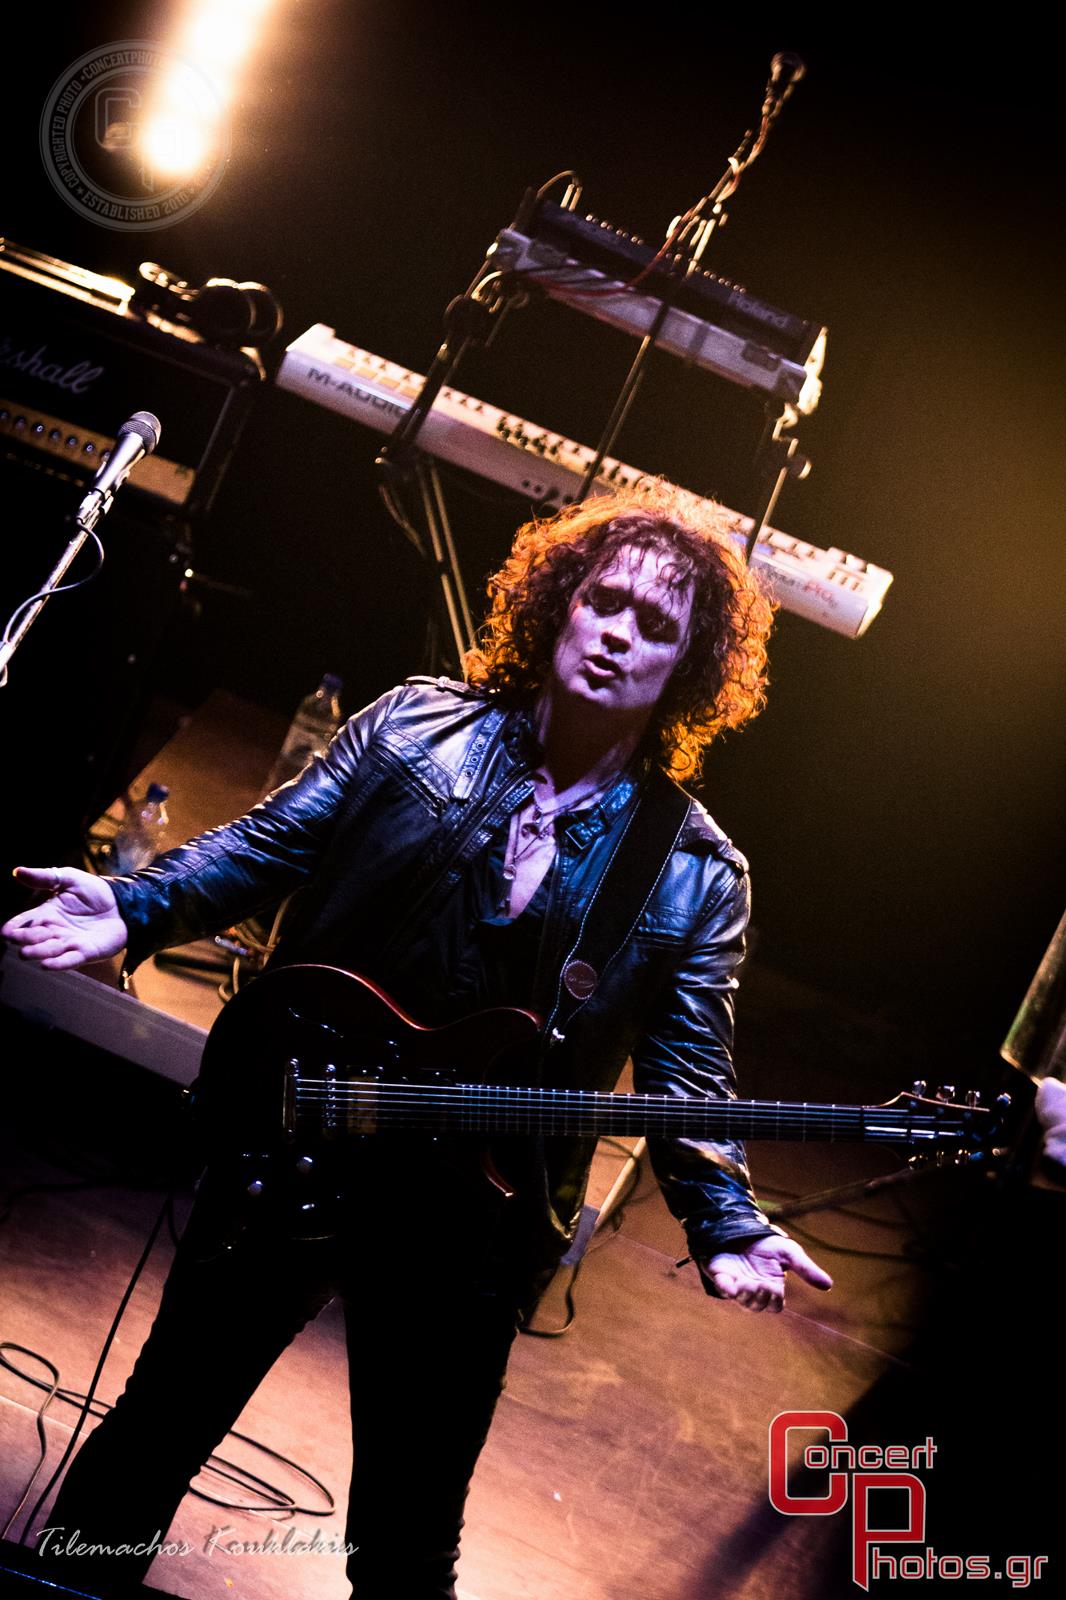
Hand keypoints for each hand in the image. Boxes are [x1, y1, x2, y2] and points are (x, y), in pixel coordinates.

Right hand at [2, 866, 126, 968]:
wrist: (124, 902)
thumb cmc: (95, 892)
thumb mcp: (69, 879)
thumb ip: (44, 877)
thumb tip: (17, 871)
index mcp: (47, 914)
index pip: (25, 922)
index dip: (14, 927)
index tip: (5, 931)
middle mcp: (54, 932)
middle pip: (34, 938)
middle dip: (25, 939)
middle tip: (16, 938)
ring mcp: (69, 943)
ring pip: (48, 951)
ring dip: (37, 952)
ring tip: (26, 952)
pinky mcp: (86, 952)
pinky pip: (69, 960)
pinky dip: (57, 964)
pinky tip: (45, 965)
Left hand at [699, 1235, 832, 1312]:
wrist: (744, 1226)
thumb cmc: (767, 1242)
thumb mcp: (789, 1252)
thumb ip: (806, 1269)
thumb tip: (829, 1285)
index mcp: (772, 1286)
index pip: (775, 1305)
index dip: (775, 1300)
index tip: (774, 1288)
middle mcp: (755, 1289)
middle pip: (758, 1306)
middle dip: (760, 1299)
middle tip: (761, 1285)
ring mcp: (738, 1284)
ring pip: (743, 1302)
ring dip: (746, 1295)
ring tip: (748, 1282)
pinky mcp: (723, 1276)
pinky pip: (723, 1289)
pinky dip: (727, 1288)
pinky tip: (731, 1284)